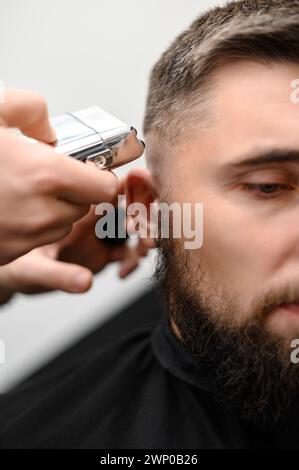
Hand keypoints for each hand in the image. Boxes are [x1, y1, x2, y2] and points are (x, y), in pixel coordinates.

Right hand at [0, 89, 137, 264]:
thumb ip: (32, 109)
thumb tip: (51, 131)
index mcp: (45, 175)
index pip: (107, 187)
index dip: (101, 177)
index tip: (89, 168)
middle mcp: (42, 212)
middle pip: (87, 206)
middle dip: (75, 190)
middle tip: (49, 175)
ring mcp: (26, 238)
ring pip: (63, 224)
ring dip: (55, 209)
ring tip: (24, 190)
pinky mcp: (10, 254)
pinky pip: (38, 240)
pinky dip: (33, 226)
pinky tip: (10, 208)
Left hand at [0, 200, 150, 301]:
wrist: (15, 277)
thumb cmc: (16, 266)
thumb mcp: (33, 271)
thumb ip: (59, 276)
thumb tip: (85, 282)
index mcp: (74, 211)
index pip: (110, 189)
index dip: (134, 192)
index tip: (148, 205)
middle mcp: (89, 219)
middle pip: (128, 208)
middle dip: (145, 220)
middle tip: (149, 240)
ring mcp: (96, 236)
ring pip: (131, 229)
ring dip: (141, 240)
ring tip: (139, 256)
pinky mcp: (100, 252)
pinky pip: (124, 251)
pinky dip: (131, 259)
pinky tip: (123, 272)